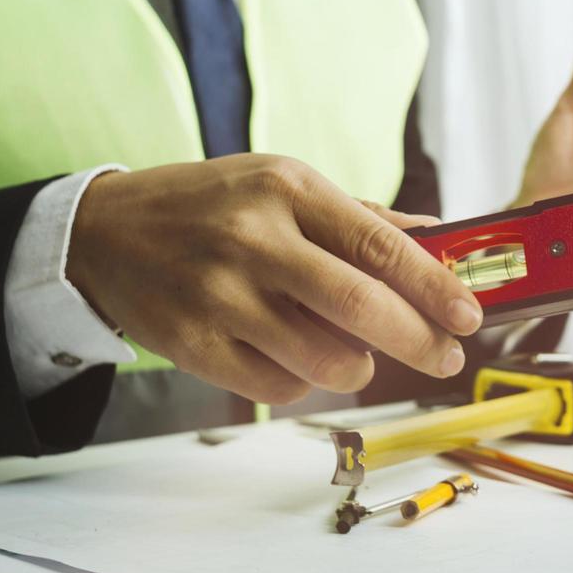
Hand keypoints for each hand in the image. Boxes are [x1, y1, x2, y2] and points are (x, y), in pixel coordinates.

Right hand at [67, 156, 483, 404]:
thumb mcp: (280, 186)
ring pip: (325, 359)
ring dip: (359, 368)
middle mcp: (253, 239)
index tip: (469, 315)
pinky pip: (280, 386)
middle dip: (419, 341)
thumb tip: (440, 236)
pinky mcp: (194, 345)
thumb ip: (361, 216)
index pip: (379, 243)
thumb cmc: (208, 207)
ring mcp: (220, 295)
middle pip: (361, 307)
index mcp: (286, 188)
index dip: (434, 286)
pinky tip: (295, 356)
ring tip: (356, 353)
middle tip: (445, 357)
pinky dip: (305, 381)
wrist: (102, 233)